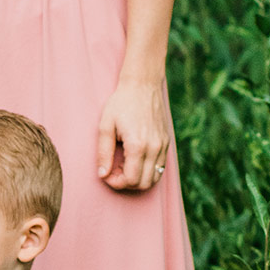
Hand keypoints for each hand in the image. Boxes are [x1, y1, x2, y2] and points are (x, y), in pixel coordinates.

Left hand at [96, 77, 170, 191]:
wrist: (143, 85)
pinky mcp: (166, 142)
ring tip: (124, 166)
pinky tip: (134, 159)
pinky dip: (147, 170)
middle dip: (126, 183)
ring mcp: (163, 146)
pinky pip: (160, 167)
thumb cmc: (121, 103)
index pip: (131, 179)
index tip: (106, 174)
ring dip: (138, 179)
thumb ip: (103, 152)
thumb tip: (102, 174)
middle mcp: (154, 148)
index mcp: (138, 145)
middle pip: (144, 183)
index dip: (116, 183)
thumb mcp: (105, 125)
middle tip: (113, 171)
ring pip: (154, 178)